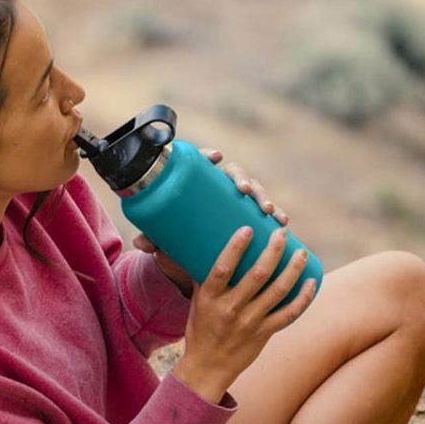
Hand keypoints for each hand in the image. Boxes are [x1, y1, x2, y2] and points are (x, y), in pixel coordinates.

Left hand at [132, 147, 288, 295]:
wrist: (193, 266)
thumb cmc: (178, 248)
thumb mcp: (167, 244)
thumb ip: (155, 241)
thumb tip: (142, 243)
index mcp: (198, 189)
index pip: (203, 165)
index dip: (210, 157)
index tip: (217, 157)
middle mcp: (220, 192)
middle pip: (234, 175)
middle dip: (243, 179)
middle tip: (244, 190)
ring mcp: (237, 205)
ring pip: (255, 192)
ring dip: (263, 196)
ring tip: (269, 210)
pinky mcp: (251, 220)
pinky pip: (266, 213)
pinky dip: (276, 215)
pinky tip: (282, 221)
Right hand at [175, 225, 316, 398]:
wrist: (208, 368)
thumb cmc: (201, 328)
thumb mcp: (198, 301)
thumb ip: (205, 276)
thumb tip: (207, 245)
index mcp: (210, 298)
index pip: (222, 268)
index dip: (236, 247)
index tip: (248, 228)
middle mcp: (231, 309)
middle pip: (258, 275)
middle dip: (274, 250)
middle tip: (282, 233)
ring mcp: (250, 322)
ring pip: (278, 292)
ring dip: (293, 269)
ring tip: (301, 252)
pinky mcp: (264, 333)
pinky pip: (289, 314)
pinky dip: (303, 298)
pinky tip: (312, 281)